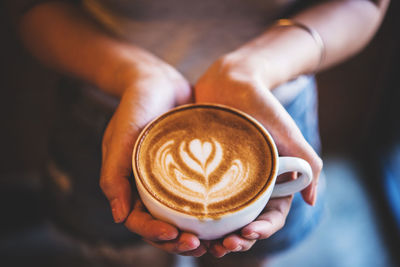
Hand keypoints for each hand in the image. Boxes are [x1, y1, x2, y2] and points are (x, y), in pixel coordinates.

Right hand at [99, 59, 205, 255]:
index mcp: (130, 186)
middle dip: (178, 240)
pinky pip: (201, 194)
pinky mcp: (192, 169)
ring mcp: (173, 180)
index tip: (174, 236)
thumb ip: (114, 175)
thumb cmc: (134, 107)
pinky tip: (227, 216)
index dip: (154, 234)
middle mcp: (151, 187)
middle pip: (163, 225)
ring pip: (184, 216)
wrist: (158, 82)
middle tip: (199, 245)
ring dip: (197, 232)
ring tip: (216, 241)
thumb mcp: (120, 137)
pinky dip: (211, 209)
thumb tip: (119, 216)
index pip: (139, 221)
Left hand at [195, 51, 321, 255]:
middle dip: (236, 241)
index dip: (262, 231)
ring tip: (200, 242)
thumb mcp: (288, 133)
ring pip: (220, 217)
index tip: (248, 234)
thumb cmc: (263, 105)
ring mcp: (224, 179)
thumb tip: (312, 200)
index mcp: (271, 182)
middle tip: (222, 247)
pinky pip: (195, 197)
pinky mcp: (201, 170)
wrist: (231, 80)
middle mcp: (248, 185)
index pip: (271, 216)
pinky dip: (192, 214)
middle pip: (244, 223)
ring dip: (213, 235)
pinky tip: (182, 222)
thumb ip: (307, 164)